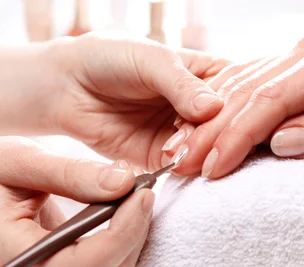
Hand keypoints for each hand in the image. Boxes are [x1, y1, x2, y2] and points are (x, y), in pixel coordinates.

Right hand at [0, 137, 153, 266]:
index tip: (142, 195)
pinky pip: (108, 265)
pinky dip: (124, 236)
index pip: (84, 265)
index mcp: (12, 253)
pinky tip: (124, 208)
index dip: (122, 234)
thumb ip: (71, 173)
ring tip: (135, 193)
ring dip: (133, 232)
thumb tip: (124, 183)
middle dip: (134, 230)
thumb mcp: (21, 159)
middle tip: (144, 187)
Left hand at [47, 34, 228, 170]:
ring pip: (208, 152)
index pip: (237, 94)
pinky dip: (182, 171)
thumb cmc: (108, 57)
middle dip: (214, 136)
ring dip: (198, 155)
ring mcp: (185, 135)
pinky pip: (182, 170)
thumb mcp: (149, 59)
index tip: (218, 115)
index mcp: (208, 75)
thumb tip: (212, 109)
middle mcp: (202, 108)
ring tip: (176, 148)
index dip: (234, 107)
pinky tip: (174, 165)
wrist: (66, 85)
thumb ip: (180, 84)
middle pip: (226, 128)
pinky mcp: (163, 158)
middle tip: (194, 136)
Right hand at [166, 34, 303, 178]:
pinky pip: (244, 82)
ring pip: (238, 85)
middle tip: (180, 167)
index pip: (271, 101)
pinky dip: (218, 107)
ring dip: (206, 121)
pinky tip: (195, 126)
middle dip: (210, 132)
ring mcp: (294, 52)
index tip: (213, 169)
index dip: (238, 137)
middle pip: (246, 92)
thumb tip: (280, 143)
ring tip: (179, 153)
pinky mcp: (288, 62)